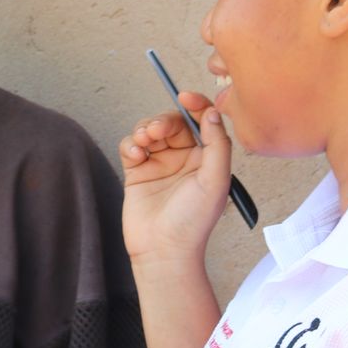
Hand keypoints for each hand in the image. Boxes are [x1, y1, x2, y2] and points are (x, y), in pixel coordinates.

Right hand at [119, 92, 231, 264]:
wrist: (163, 250)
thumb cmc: (192, 222)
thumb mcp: (215, 180)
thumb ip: (217, 143)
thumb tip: (212, 112)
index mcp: (206, 157)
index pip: (202, 120)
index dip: (195, 104)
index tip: (185, 97)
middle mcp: (183, 157)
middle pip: (172, 121)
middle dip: (163, 120)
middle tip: (157, 131)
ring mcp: (159, 163)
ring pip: (149, 129)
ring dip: (144, 128)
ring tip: (143, 142)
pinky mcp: (136, 171)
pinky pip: (131, 145)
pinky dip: (130, 143)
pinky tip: (135, 154)